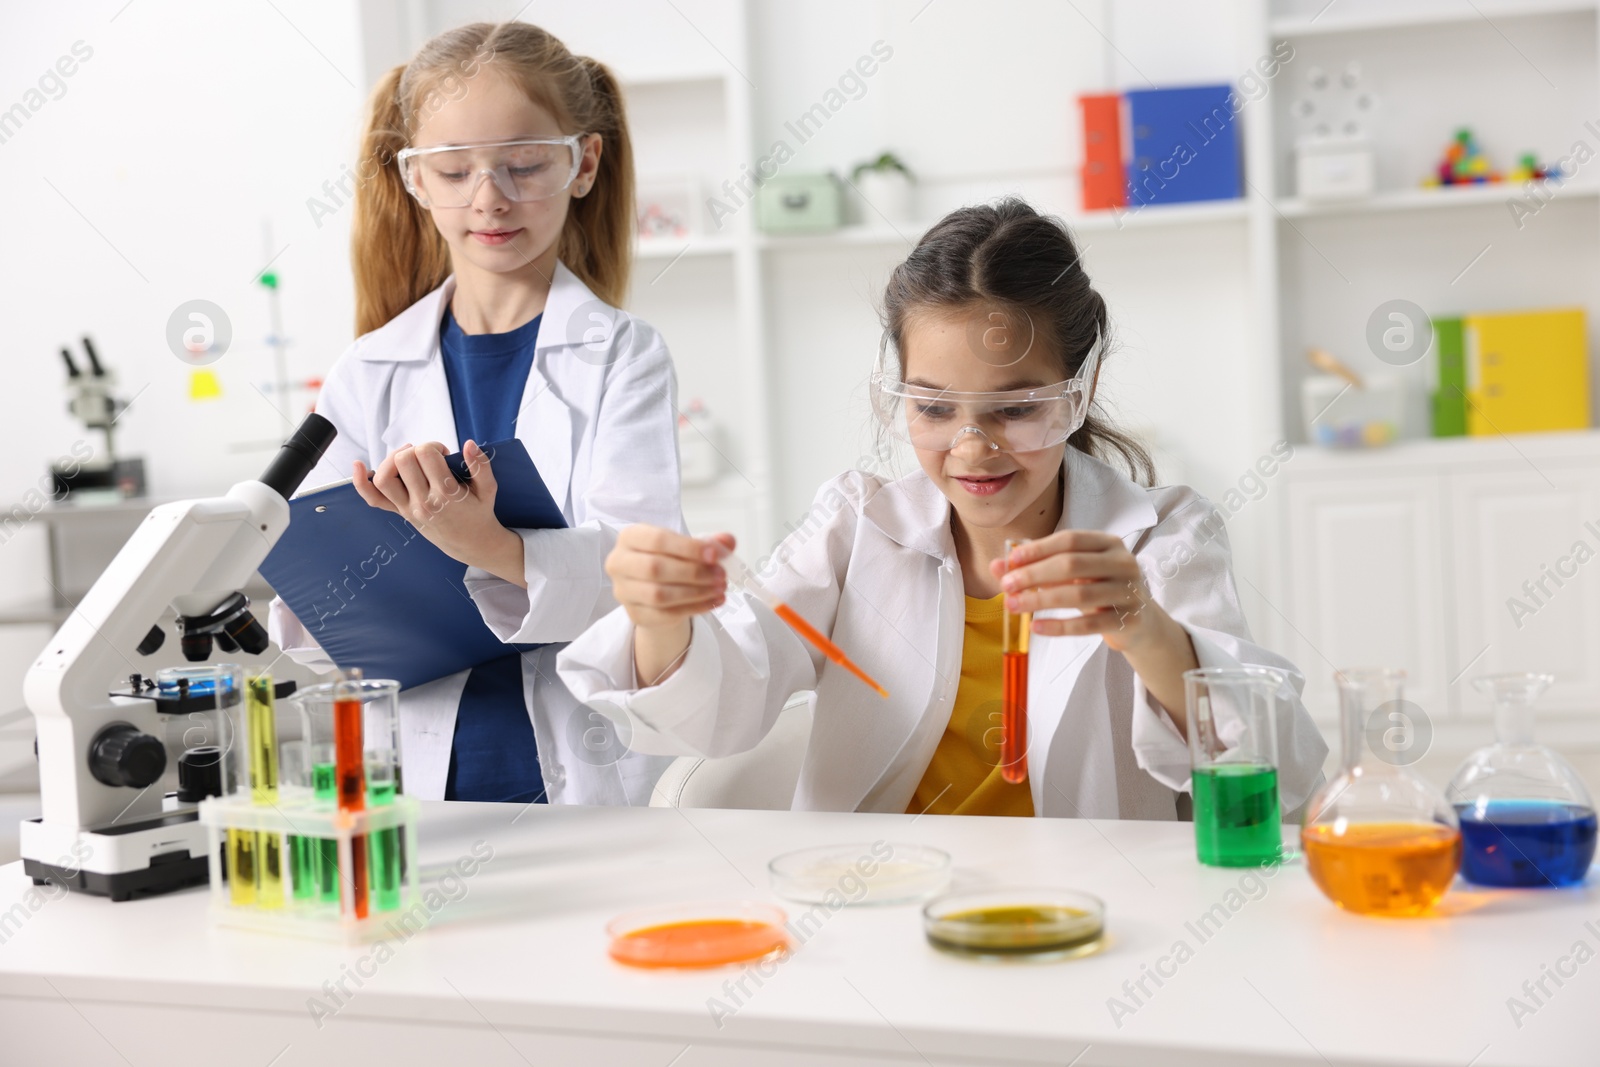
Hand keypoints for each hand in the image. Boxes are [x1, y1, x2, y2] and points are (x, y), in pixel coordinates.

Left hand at [352, 440, 525, 585]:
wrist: (472, 543)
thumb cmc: (479, 512)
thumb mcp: (488, 489)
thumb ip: (481, 465)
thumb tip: (469, 444)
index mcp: (446, 493)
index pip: (426, 453)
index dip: (434, 445)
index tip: (444, 454)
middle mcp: (423, 502)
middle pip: (403, 460)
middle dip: (415, 450)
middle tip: (429, 458)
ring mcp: (408, 508)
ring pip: (384, 477)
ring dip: (392, 460)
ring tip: (408, 460)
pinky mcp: (400, 513)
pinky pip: (373, 499)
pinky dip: (361, 483)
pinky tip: (359, 466)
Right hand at [606, 526, 734, 685]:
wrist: (657, 591)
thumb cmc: (670, 561)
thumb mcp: (688, 547)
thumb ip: (709, 542)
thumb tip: (727, 541)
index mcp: (630, 537)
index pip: (657, 540)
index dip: (688, 547)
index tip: (715, 554)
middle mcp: (619, 563)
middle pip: (655, 568)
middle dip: (693, 572)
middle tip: (721, 575)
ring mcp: (624, 591)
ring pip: (659, 595)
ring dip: (695, 592)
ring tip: (720, 589)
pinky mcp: (635, 614)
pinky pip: (665, 614)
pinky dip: (694, 608)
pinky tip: (713, 602)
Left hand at [992, 530, 1164, 653]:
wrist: (1141, 622)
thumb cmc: (1100, 590)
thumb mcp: (1073, 575)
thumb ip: (1038, 567)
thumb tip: (997, 566)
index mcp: (1108, 543)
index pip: (1069, 540)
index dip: (1038, 549)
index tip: (1011, 560)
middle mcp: (1123, 563)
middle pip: (1072, 564)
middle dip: (1034, 575)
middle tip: (1006, 586)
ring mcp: (1129, 591)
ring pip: (1079, 594)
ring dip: (1041, 601)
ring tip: (1014, 605)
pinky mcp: (1129, 620)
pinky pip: (1089, 624)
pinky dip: (1060, 626)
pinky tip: (1037, 627)